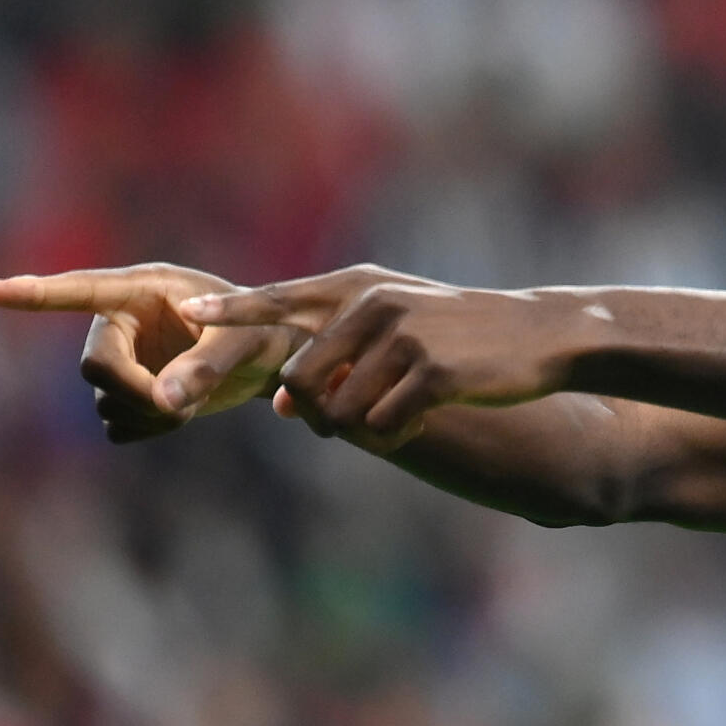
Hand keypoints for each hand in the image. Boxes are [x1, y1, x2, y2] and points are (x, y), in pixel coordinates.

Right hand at [0, 262, 300, 442]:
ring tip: (190, 406)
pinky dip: (146, 430)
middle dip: (131, 392)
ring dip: (146, 415)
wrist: (271, 356)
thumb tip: (161, 403)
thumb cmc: (264, 332)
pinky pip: (117, 426)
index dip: (38, 294)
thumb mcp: (245, 343)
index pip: (81, 290)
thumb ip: (205, 367)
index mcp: (143, 290)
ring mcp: (121, 360)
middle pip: (94, 366)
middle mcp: (122, 322)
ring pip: (105, 402)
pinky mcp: (128, 395)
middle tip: (177, 411)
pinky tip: (177, 415)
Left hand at [180, 279, 571, 446]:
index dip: (232, 310)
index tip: (188, 315)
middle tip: (344, 423)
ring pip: (340, 412)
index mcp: (358, 287)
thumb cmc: (460, 334)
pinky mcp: (432, 374)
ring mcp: (402, 338)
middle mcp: (373, 305)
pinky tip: (416, 423)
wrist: (538, 334)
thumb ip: (337, 357)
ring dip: (359, 431)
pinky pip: (381, 427)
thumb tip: (281, 407)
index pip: (279, 299)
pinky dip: (390, 437)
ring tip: (395, 418)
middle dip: (315, 414)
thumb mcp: (396, 328)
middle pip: (301, 379)